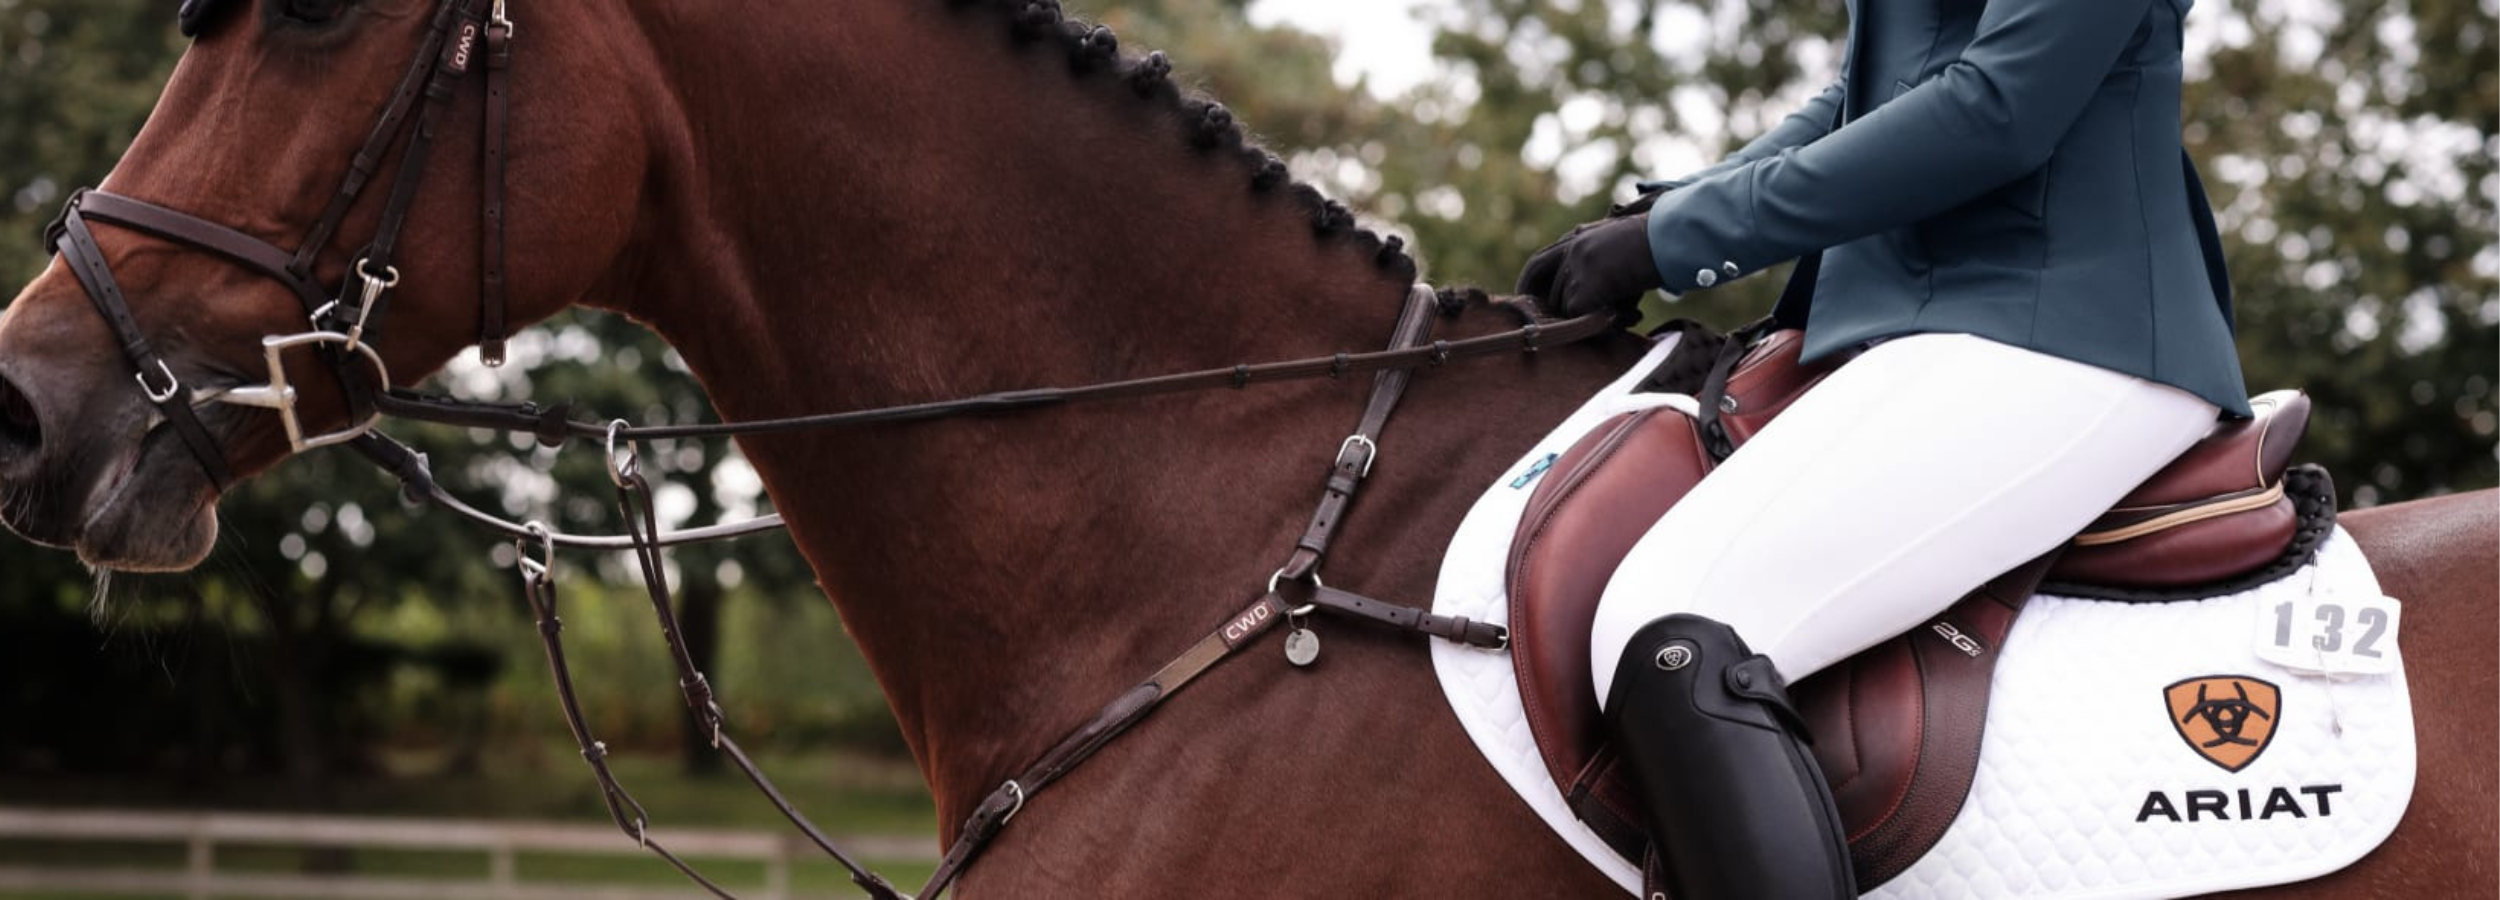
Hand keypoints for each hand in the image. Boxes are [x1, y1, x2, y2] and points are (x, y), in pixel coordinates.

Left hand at [1514, 215, 1661, 323]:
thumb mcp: (1620, 247)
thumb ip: (1599, 266)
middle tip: (1574, 323)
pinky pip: (1580, 318)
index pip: (1538, 264)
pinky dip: (1602, 325)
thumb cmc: (1656, 245)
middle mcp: (1571, 250)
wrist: (1668, 238)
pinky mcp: (1584, 286)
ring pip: (1566, 308)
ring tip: (1628, 312)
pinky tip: (1633, 316)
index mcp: (1577, 238)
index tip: (1528, 301)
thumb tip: (1598, 299)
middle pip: (1549, 293)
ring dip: (1592, 318)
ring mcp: (1576, 267)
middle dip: (1557, 311)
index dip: (1530, 285)